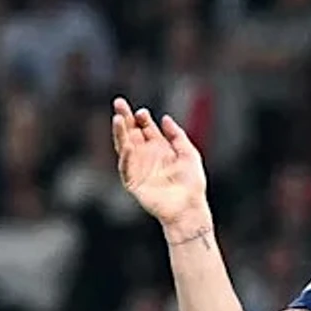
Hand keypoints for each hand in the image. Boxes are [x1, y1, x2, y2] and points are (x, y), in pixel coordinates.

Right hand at [111, 97, 209, 232]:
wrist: (189, 207)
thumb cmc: (192, 183)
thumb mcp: (189, 154)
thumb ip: (177, 136)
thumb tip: (165, 118)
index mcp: (160, 149)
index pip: (146, 128)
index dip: (142, 119)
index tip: (141, 112)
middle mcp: (146, 156)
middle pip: (132, 133)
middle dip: (125, 118)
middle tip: (119, 103)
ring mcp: (138, 168)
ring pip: (125, 146)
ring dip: (120, 133)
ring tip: (118, 118)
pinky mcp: (133, 181)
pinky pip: (126, 167)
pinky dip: (126, 157)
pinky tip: (128, 145)